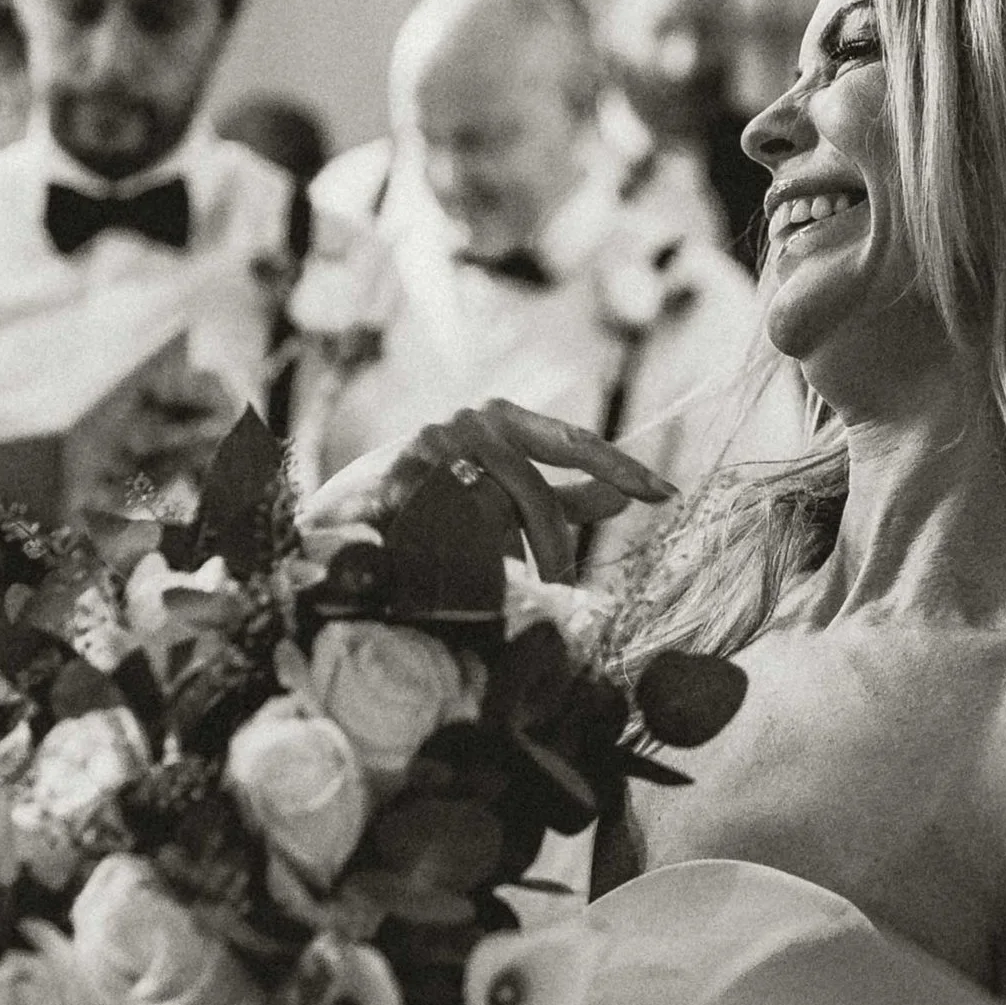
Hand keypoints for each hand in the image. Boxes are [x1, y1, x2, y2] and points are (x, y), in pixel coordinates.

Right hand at [302, 399, 671, 580]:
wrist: (340, 513)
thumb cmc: (430, 500)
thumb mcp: (502, 495)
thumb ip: (561, 497)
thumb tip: (622, 498)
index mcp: (500, 417)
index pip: (573, 441)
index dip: (621, 467)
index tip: (666, 493)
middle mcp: (466, 422)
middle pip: (531, 497)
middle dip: (550, 549)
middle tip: (558, 585)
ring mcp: (427, 447)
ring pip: (488, 519)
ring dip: (497, 561)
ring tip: (500, 587)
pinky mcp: (392, 480)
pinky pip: (442, 533)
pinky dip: (454, 560)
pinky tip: (447, 573)